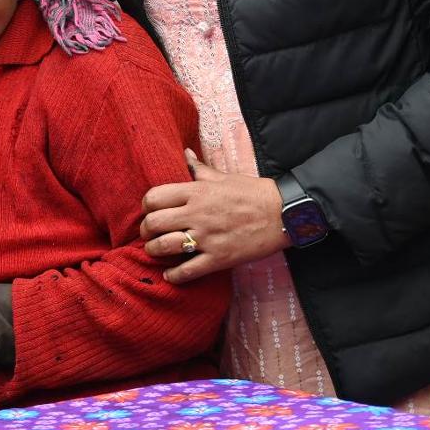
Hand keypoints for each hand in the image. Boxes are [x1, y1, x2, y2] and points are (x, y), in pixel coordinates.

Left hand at [140, 151, 289, 283]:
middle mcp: (197, 213)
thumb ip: (200, 169)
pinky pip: (188, 271)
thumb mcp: (224, 177)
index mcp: (197, 191)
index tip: (149, 212)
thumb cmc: (253, 192)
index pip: (154, 197)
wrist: (283, 213)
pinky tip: (170, 275)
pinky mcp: (220, 257)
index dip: (146, 207)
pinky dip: (174, 276)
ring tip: (155, 252)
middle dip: (145, 231)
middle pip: (154, 223)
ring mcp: (208, 237)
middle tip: (148, 234)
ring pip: (165, 246)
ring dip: (154, 251)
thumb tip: (185, 153)